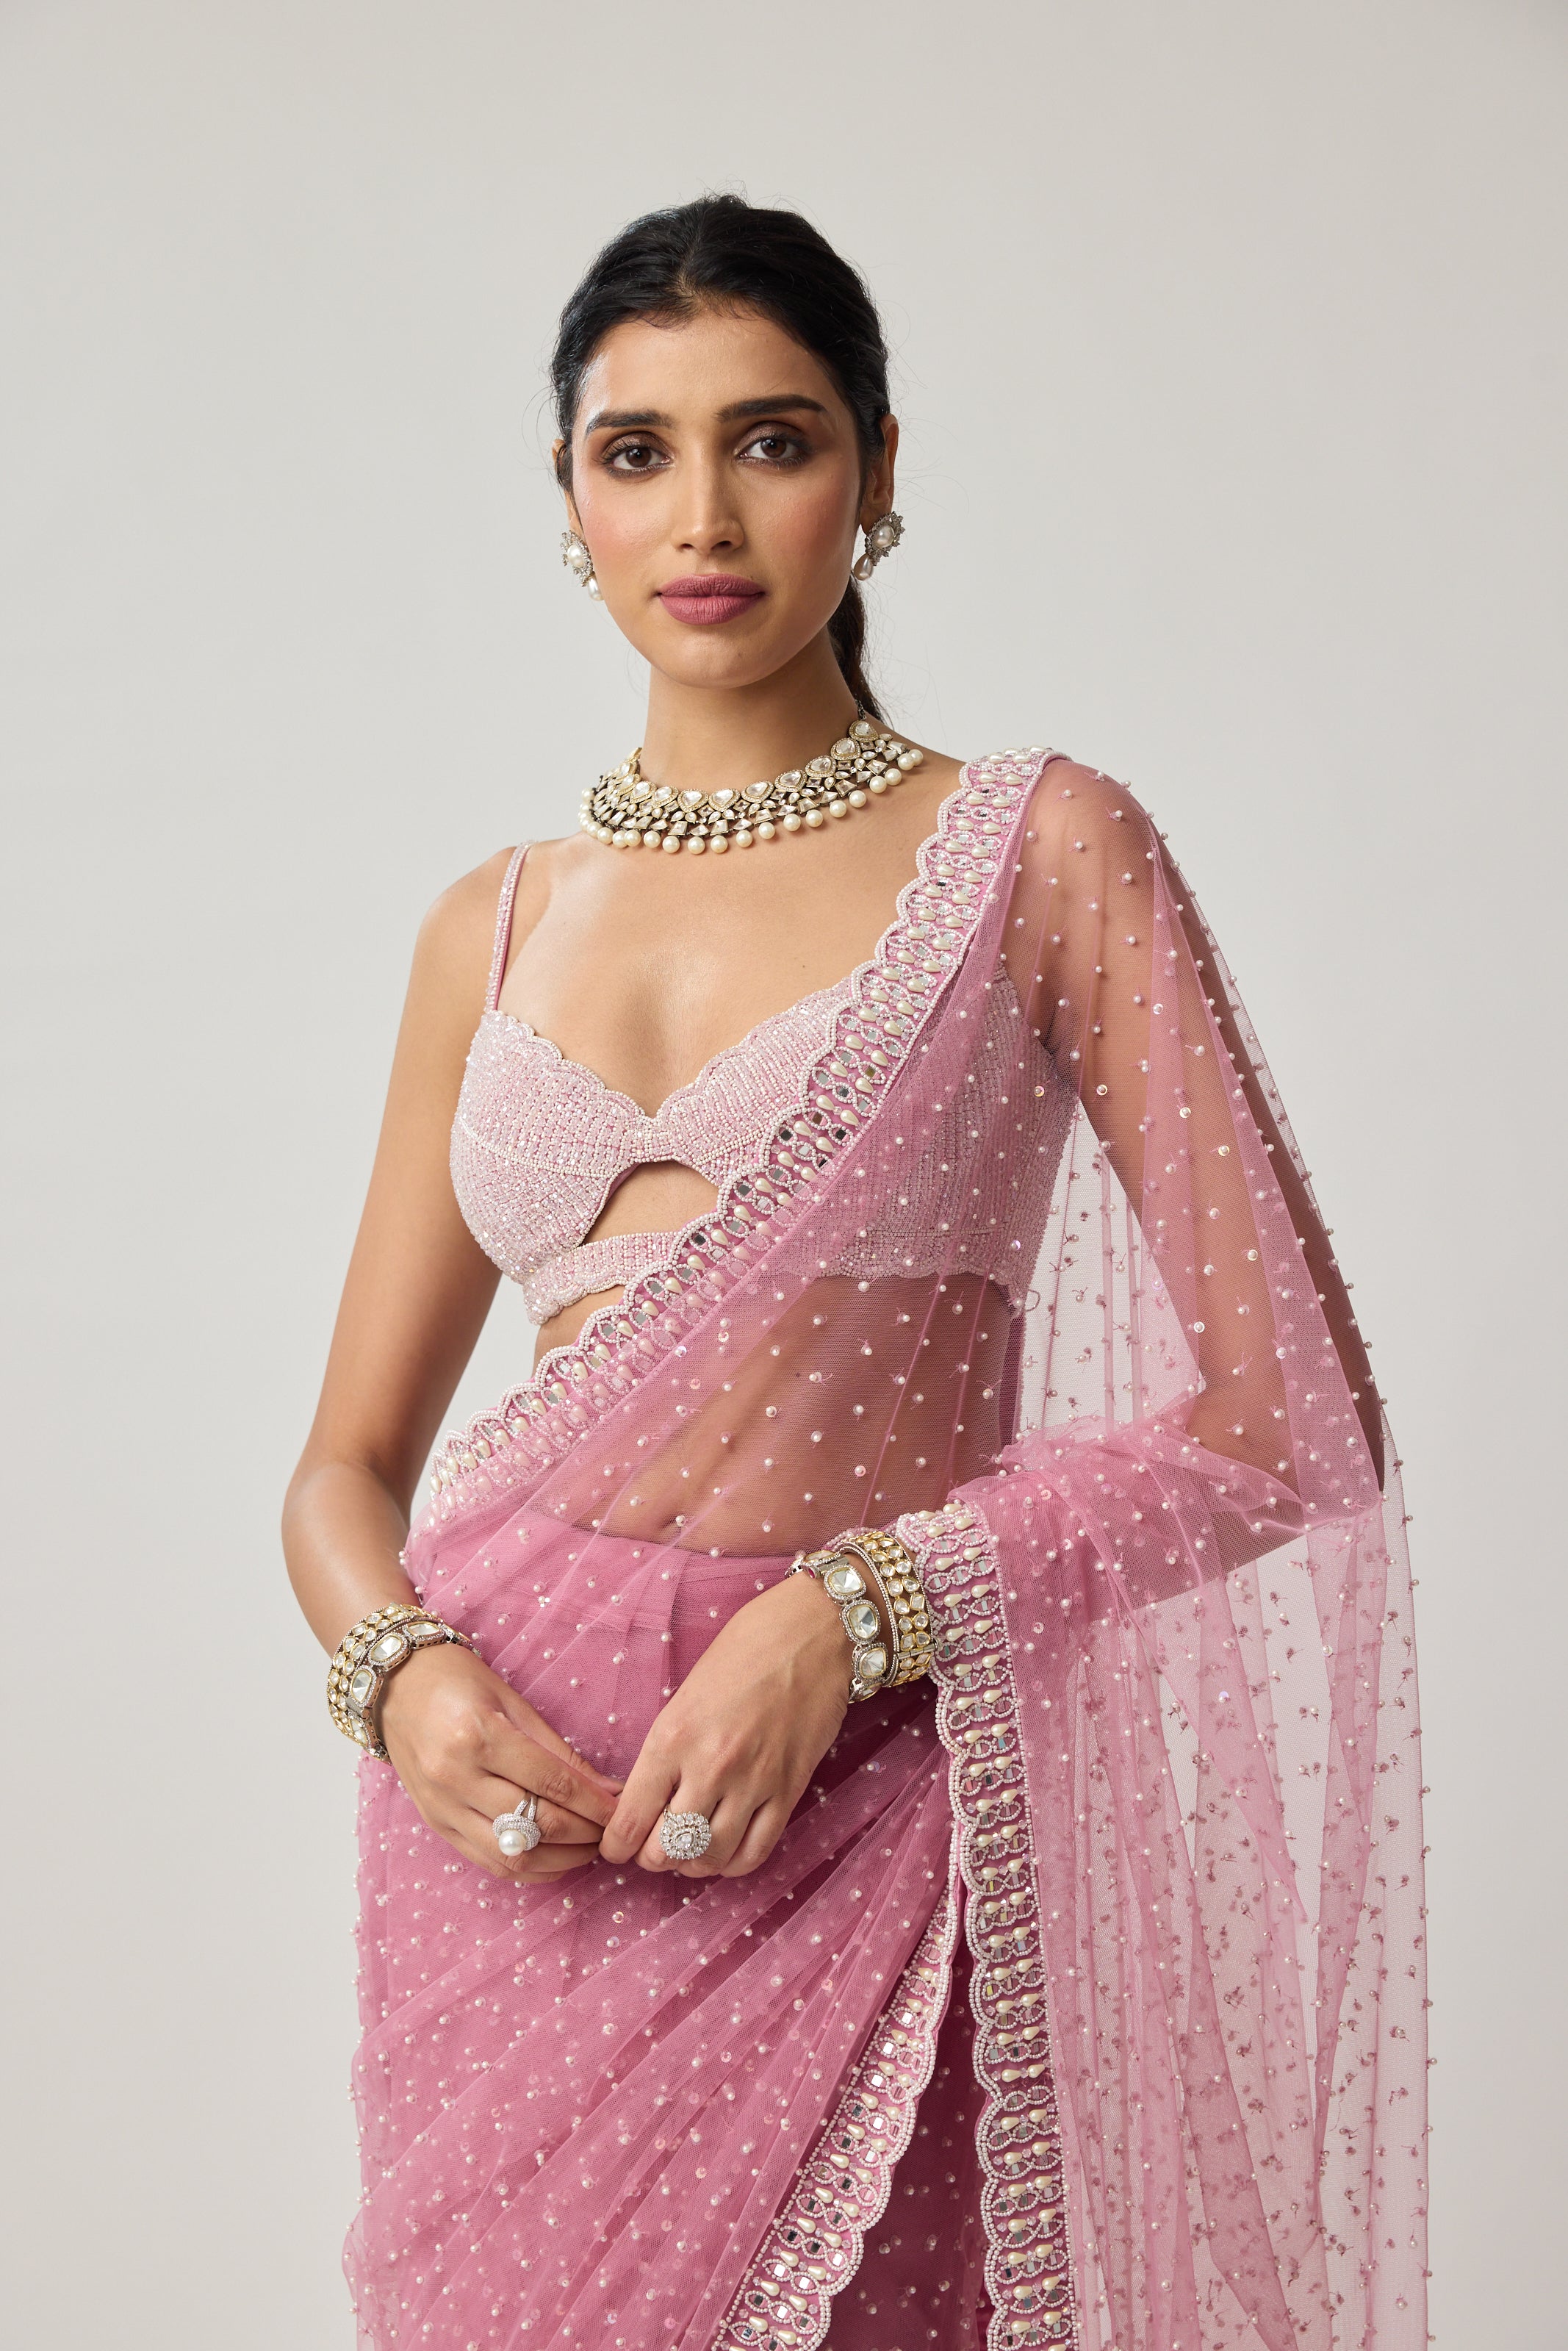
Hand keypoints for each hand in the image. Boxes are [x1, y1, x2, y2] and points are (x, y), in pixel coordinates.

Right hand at [378, 1642, 621, 1882]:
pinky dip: (527, 1868)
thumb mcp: (513, 1702)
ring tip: (589, 1848)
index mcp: (478, 1736)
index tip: (622, 1810)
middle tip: (613, 1830)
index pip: (551, 1783)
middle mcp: (455, 1777)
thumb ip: (559, 1750)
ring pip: (511, 1855)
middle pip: (535, 1823)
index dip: (594, 1803)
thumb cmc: (459, 1682)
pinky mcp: (435, 1825)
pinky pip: (487, 1861)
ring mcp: (441, 1807)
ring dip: (560, 1859)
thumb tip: (606, 1788)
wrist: (395, 1686)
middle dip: (584, 1833)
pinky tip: (554, 1859)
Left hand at [600, 1569, 853, 1879]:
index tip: (616, 1848)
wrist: (811, 1634)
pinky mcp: (789, 1790)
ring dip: (693, 1864)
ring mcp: (753, 1783)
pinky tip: (725, 1850)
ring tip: (689, 1851)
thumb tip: (645, 1801)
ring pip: (710, 1858)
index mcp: (672, 1737)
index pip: (630, 1821)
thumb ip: (665, 1750)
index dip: (616, 1847)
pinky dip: (733, 1863)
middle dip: (651, 1858)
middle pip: (665, 1851)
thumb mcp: (685, 1695)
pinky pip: (755, 1853)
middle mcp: (710, 1766)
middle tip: (652, 1848)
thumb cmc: (743, 1651)